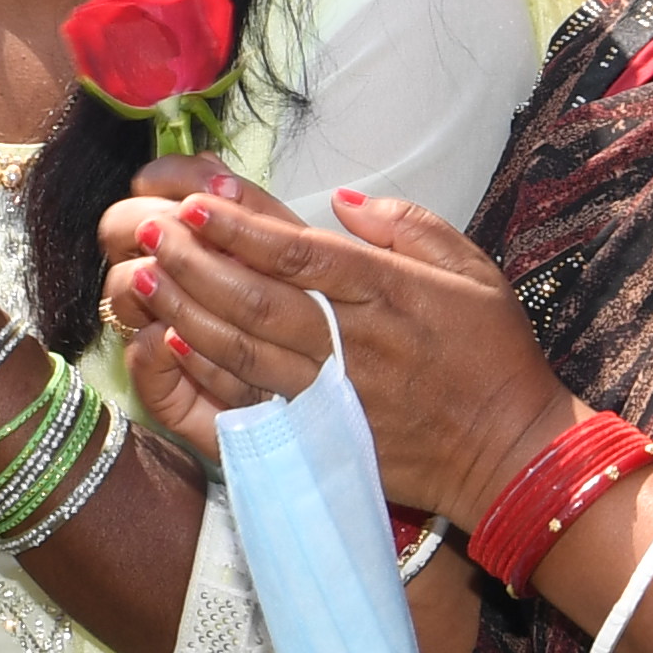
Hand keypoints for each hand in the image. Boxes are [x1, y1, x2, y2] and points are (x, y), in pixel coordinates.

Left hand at [119, 178, 574, 523]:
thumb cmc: (493, 355)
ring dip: (185, 312)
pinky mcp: (322, 435)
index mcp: (391, 292)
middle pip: (257, 299)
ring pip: (243, 351)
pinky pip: (251, 403)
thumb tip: (343, 202)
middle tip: (148, 233)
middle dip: (195, 263)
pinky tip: (168, 344)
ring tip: (142, 278)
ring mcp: (334, 393)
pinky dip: (205, 373)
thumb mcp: (472, 271)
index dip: (243, 229)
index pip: (302, 254)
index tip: (195, 205)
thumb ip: (408, 227)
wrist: (510, 451)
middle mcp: (355, 342)